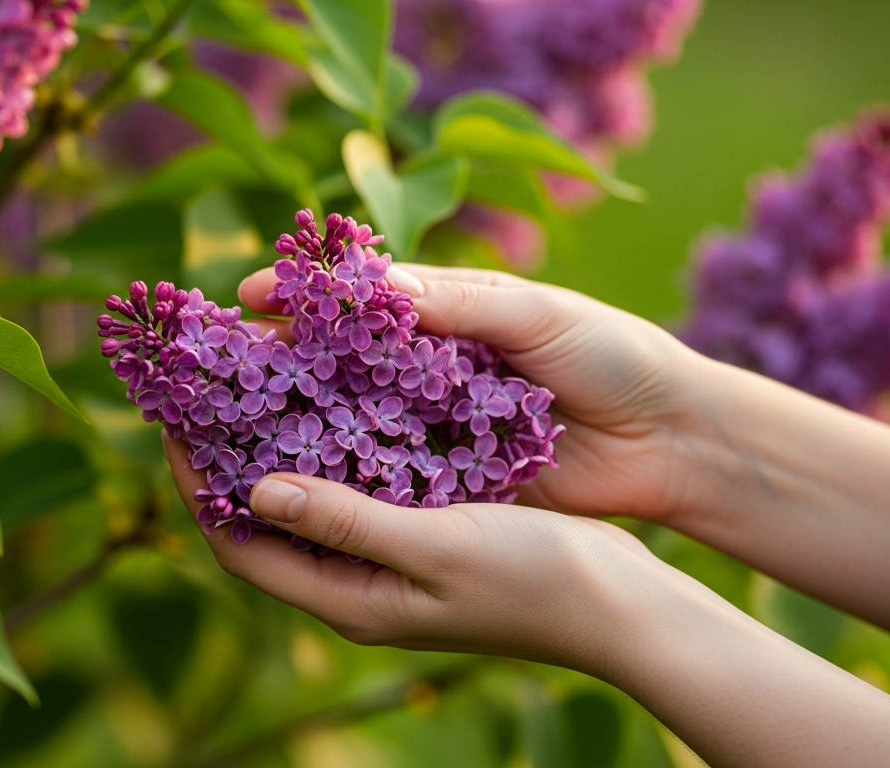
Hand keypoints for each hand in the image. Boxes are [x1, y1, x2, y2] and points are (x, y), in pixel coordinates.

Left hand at [163, 434, 700, 677]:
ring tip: (261, 376)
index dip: (197, 485)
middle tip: (210, 385)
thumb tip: (253, 488)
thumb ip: (344, 521)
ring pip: (312, 497)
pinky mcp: (425, 536)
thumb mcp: (434, 548)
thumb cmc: (536, 581)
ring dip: (282, 442)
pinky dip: (338, 444)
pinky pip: (360, 486)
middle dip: (230, 456)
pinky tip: (340, 393)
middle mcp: (359, 586)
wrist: (624, 605)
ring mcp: (392, 563)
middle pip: (266, 519)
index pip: (240, 546)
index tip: (172, 418)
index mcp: (350, 601)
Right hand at [238, 263, 708, 521]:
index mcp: (449, 313)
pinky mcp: (454, 482)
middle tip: (216, 374)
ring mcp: (437, 428)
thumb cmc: (614, 358)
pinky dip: (347, 478)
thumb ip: (459, 303)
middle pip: (338, 364)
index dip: (300, 297)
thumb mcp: (539, 316)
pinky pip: (389, 479)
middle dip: (278, 365)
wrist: (674, 441)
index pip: (356, 300)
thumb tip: (368, 284)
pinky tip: (296, 484)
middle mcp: (430, 371)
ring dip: (298, 425)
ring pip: (354, 424)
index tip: (245, 298)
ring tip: (235, 430)